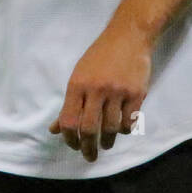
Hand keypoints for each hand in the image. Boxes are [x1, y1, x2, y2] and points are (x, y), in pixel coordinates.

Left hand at [50, 25, 152, 161]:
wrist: (128, 36)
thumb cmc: (100, 56)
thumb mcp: (79, 75)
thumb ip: (69, 104)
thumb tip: (55, 129)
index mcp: (78, 84)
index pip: (68, 120)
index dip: (69, 139)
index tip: (74, 146)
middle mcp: (96, 89)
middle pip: (90, 129)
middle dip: (88, 148)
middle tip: (90, 156)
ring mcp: (118, 92)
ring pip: (111, 128)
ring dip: (108, 142)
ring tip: (107, 144)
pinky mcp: (136, 93)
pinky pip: (129, 122)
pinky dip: (125, 130)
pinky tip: (121, 129)